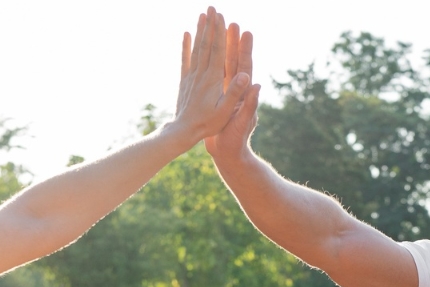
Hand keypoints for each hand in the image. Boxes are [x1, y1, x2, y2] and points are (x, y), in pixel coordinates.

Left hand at [169, 8, 252, 144]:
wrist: (183, 131)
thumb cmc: (208, 124)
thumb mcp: (225, 111)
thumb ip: (235, 92)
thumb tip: (246, 75)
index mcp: (213, 79)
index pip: (218, 51)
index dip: (220, 33)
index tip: (221, 17)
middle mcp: (201, 73)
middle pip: (207, 44)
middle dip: (210, 25)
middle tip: (212, 8)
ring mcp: (191, 76)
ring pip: (196, 48)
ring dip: (200, 30)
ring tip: (202, 15)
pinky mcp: (185, 80)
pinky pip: (185, 59)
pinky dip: (185, 45)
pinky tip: (186, 34)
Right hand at [205, 25, 258, 160]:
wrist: (228, 154)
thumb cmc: (236, 141)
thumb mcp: (243, 123)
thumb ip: (250, 105)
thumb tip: (257, 86)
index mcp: (244, 93)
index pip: (245, 66)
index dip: (245, 49)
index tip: (245, 31)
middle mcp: (237, 89)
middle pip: (235, 60)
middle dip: (233, 41)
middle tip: (230, 21)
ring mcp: (227, 91)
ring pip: (223, 65)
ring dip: (221, 48)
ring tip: (218, 29)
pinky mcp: (218, 96)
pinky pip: (213, 75)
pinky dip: (209, 63)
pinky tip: (203, 52)